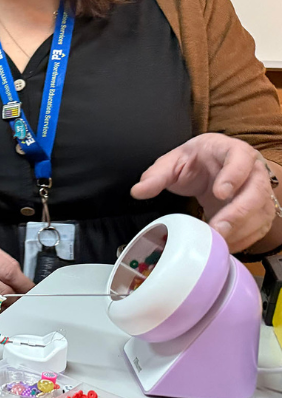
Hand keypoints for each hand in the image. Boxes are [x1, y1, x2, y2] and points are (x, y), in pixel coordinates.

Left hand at [131, 133, 275, 251]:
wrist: (210, 165)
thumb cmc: (195, 160)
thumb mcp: (173, 162)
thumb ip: (156, 175)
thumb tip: (138, 191)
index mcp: (231, 151)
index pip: (240, 159)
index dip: (234, 175)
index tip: (220, 192)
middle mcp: (252, 170)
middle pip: (256, 191)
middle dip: (238, 212)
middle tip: (218, 228)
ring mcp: (259, 191)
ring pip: (260, 212)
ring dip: (241, 230)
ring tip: (218, 242)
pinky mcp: (258, 211)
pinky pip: (259, 227)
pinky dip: (244, 239)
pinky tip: (226, 246)